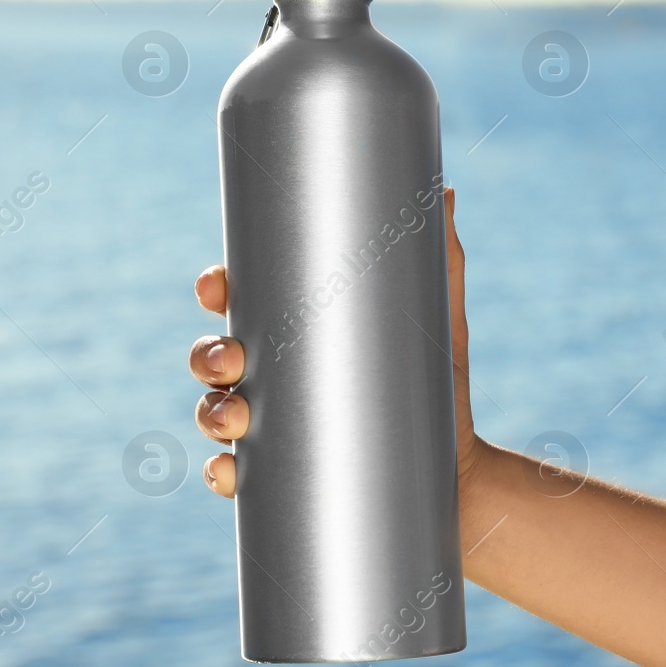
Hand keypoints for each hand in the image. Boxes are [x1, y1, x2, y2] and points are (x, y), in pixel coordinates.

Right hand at [189, 185, 486, 497]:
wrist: (459, 470)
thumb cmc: (440, 385)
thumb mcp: (439, 319)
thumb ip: (438, 256)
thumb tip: (442, 191)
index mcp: (299, 328)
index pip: (241, 300)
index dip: (216, 289)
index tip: (216, 288)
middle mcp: (275, 375)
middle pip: (214, 356)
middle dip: (207, 355)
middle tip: (232, 361)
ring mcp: (273, 426)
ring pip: (214, 412)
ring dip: (210, 412)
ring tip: (237, 419)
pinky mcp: (281, 475)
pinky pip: (233, 475)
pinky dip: (222, 473)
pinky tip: (230, 471)